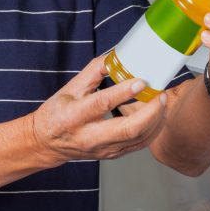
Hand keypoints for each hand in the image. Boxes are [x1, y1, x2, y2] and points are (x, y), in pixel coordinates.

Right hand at [29, 56, 168, 164]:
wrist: (47, 142)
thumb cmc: (57, 113)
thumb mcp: (70, 88)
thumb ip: (93, 72)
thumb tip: (115, 56)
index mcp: (75, 116)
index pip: (102, 104)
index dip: (124, 92)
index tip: (141, 81)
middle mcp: (90, 136)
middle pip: (128, 130)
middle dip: (151, 112)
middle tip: (160, 95)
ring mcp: (103, 149)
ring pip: (138, 140)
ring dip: (156, 121)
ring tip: (162, 103)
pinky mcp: (112, 155)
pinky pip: (138, 145)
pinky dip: (152, 130)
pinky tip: (157, 116)